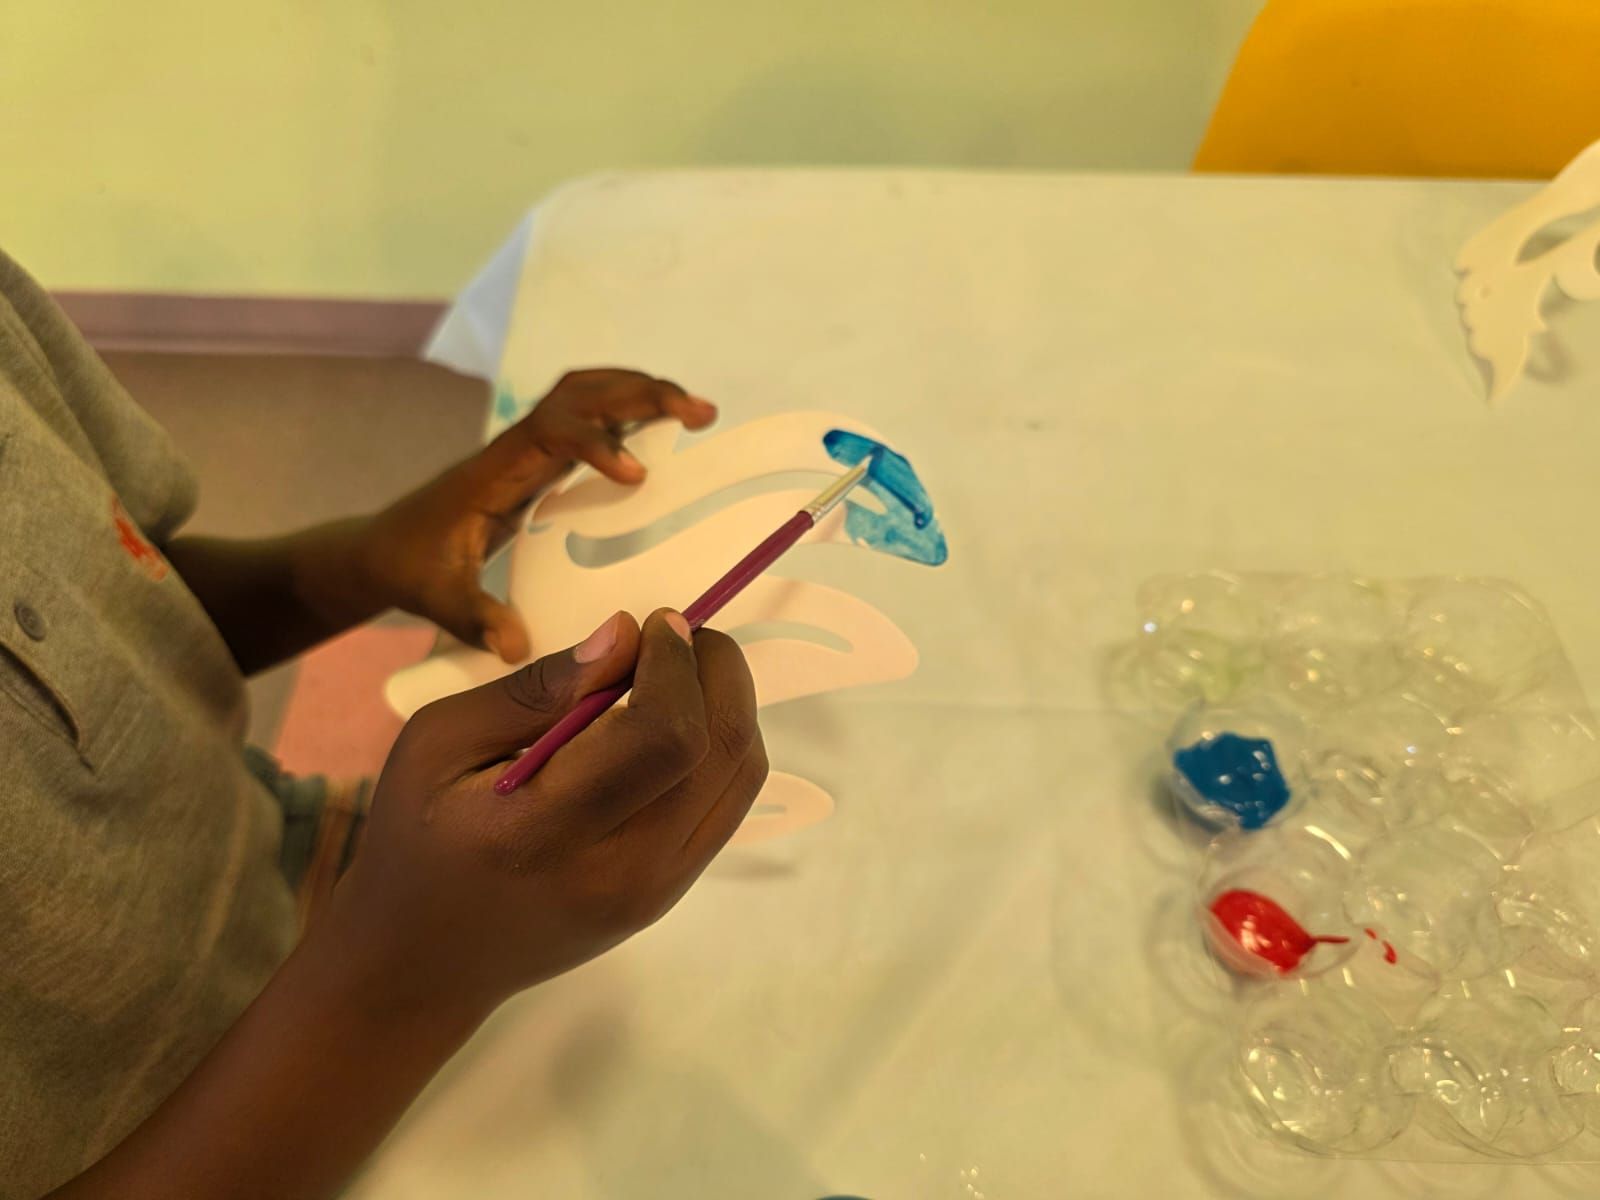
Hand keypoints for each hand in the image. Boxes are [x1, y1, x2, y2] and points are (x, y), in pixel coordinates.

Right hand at [324, 609, 766, 1016]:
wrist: (421, 966)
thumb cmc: (413, 844)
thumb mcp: (437, 745)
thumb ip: (535, 691)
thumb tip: (624, 635)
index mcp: (545, 832)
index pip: (664, 736)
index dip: (677, 664)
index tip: (653, 622)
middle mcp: (619, 871)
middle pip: (722, 751)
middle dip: (716, 670)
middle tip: (673, 633)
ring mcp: (654, 891)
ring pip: (741, 776)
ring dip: (728, 704)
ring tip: (675, 670)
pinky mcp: (668, 896)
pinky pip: (729, 805)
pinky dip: (721, 747)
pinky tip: (674, 721)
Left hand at [361, 369, 716, 661]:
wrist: (379, 550)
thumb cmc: (409, 571)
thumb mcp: (438, 600)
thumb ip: (476, 620)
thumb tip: (517, 649)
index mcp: (492, 473)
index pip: (548, 433)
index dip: (595, 443)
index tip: (636, 475)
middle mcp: (513, 449)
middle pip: (578, 394)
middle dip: (639, 394)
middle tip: (700, 413)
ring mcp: (526, 450)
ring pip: (584, 395)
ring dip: (638, 391)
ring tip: (695, 410)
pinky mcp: (538, 462)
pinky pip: (586, 420)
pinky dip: (627, 412)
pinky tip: (662, 427)